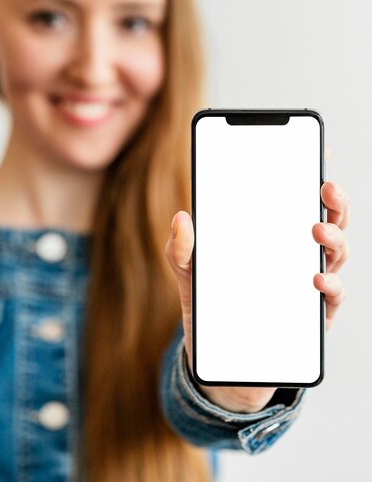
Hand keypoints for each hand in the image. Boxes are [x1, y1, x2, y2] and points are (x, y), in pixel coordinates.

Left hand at [165, 180, 349, 412]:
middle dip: (333, 203)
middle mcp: (296, 257)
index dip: (308, 180)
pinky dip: (330, 286)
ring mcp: (308, 287)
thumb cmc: (210, 304)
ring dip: (334, 239)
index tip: (314, 156)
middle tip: (326, 189)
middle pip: (326, 223)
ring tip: (318, 230)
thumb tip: (181, 217)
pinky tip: (317, 278)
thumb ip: (181, 248)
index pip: (295, 203)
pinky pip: (331, 299)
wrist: (218, 360)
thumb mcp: (188, 272)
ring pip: (335, 256)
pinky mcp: (313, 319)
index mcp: (271, 238)